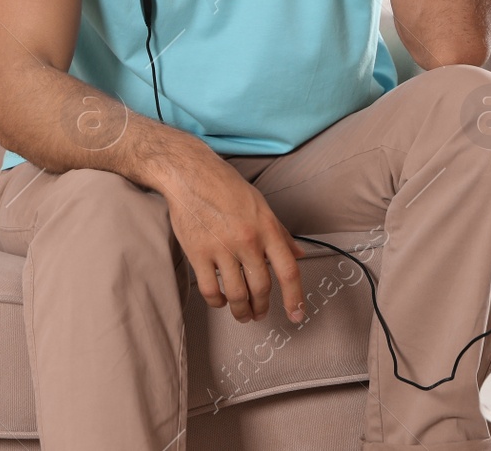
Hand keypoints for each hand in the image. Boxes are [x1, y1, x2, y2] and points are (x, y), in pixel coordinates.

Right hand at [160, 145, 307, 324]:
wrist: (191, 174)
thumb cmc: (227, 187)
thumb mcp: (261, 205)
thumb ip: (281, 233)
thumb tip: (299, 254)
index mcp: (266, 228)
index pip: (288, 270)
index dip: (295, 298)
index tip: (297, 315)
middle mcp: (247, 240)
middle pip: (261, 288)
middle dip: (262, 307)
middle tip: (260, 313)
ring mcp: (222, 248)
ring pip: (237, 294)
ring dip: (241, 311)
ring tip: (243, 314)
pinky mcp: (198, 254)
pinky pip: (210, 290)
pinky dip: (217, 302)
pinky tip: (220, 301)